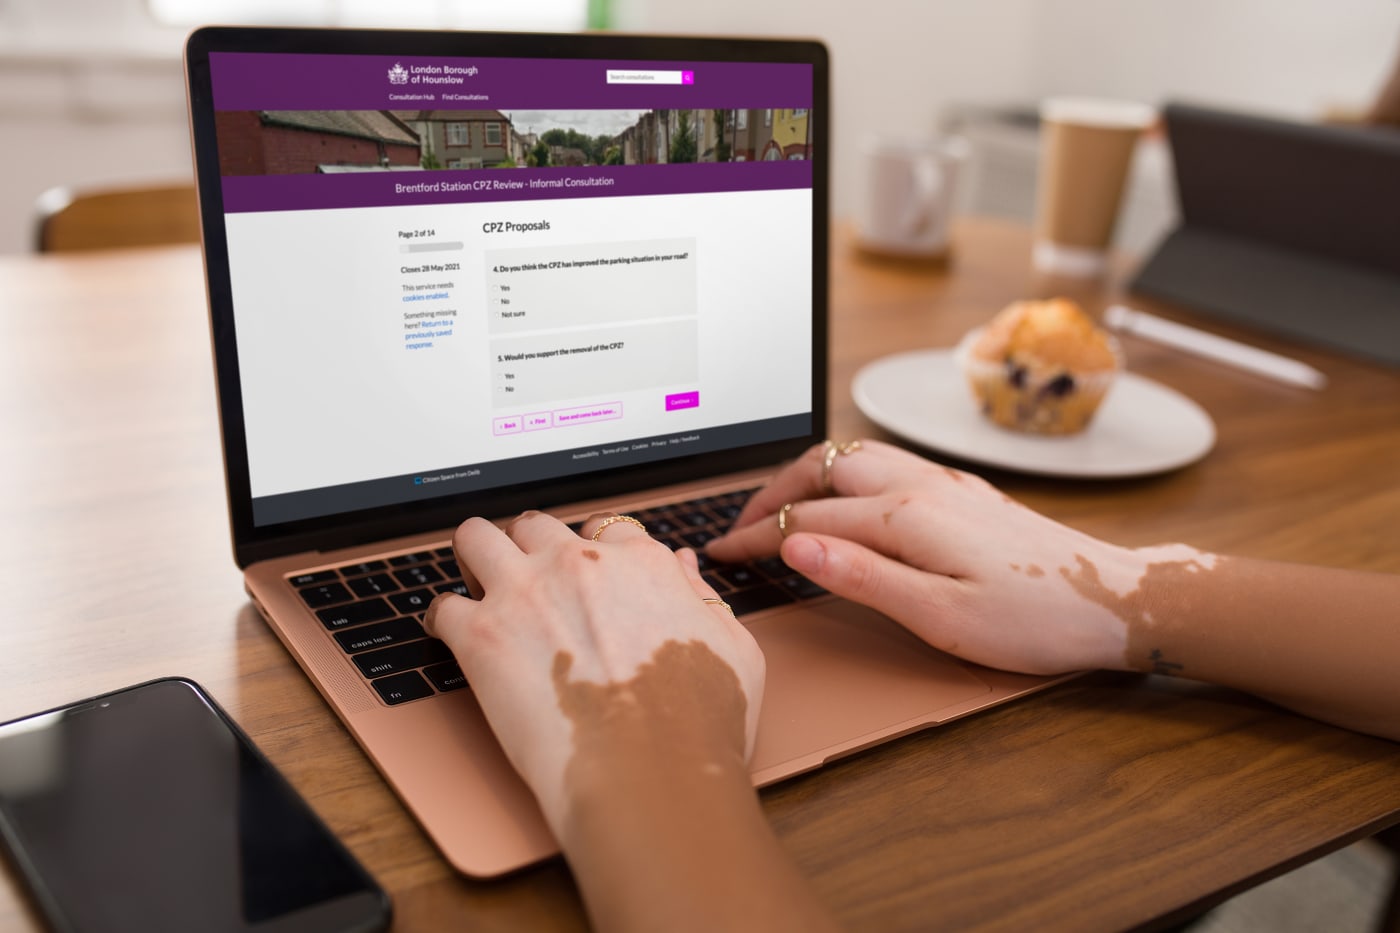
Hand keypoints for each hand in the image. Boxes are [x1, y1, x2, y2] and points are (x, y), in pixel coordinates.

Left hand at [425, 511, 764, 833]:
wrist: (648, 774)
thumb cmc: (699, 724)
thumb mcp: (735, 648)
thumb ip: (704, 597)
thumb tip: (684, 566)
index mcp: (640, 563)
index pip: (604, 528)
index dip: (592, 549)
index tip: (586, 572)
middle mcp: (579, 563)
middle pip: (535, 525)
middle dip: (528, 547)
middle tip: (526, 578)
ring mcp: (525, 593)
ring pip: (477, 538)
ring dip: (475, 557)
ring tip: (476, 583)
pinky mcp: (481, 635)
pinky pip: (442, 606)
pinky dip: (443, 620)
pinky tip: (451, 636)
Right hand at [707, 440, 1191, 675]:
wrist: (1116, 601)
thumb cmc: (1036, 619)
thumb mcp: (942, 617)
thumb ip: (863, 578)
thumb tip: (797, 547)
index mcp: (907, 516)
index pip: (807, 521)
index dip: (758, 539)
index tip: (722, 556)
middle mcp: (922, 486)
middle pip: (824, 468)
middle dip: (773, 493)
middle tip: (742, 529)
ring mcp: (947, 483)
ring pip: (857, 457)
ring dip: (810, 477)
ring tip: (783, 508)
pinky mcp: (967, 492)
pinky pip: (889, 464)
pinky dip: (848, 477)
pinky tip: (852, 501)